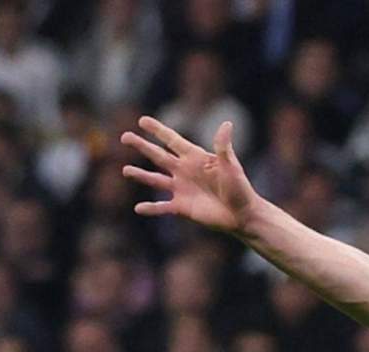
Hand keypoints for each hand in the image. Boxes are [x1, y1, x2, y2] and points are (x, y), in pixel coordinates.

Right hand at [120, 117, 259, 236]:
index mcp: (195, 158)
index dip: (158, 130)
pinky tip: (138, 208)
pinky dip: (151, 208)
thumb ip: (223, 146)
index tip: (142, 120)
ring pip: (155, 180)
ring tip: (125, 170)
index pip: (172, 141)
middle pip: (158, 156)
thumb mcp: (231, 166)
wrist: (243, 215)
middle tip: (125, 137)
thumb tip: (226, 123)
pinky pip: (162, 207)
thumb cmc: (240, 188)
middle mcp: (184, 171)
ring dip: (140, 175)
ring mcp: (181, 189)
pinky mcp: (182, 207)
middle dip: (142, 146)